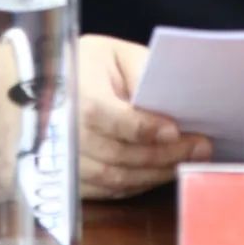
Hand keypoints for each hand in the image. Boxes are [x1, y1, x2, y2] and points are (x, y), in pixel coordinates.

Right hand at [77, 34, 212, 199]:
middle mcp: (67, 137)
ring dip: (157, 173)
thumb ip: (140, 70)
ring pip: (117, 178)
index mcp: (78, 98)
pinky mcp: (69, 182)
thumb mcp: (113, 54)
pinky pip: (109, 190)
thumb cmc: (85, 65)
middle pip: (121, 154)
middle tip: (201, 148)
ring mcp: (65, 164)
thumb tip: (170, 95)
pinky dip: (140, 183)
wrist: (42, 87)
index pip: (114, 119)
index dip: (145, 128)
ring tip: (189, 162)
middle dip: (165, 154)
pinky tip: (162, 172)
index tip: (175, 130)